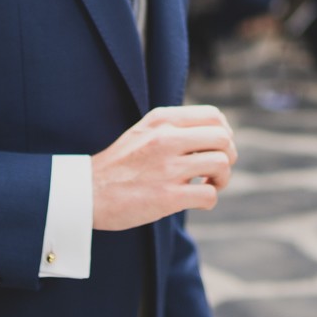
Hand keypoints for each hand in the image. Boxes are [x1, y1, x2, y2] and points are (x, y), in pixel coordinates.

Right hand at [92, 106, 236, 231]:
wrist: (87, 193)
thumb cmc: (119, 165)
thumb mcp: (144, 132)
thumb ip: (174, 128)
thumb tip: (214, 133)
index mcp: (161, 120)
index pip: (214, 116)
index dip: (225, 133)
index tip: (217, 148)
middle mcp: (166, 138)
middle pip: (223, 139)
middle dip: (229, 156)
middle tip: (216, 169)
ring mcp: (168, 167)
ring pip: (221, 164)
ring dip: (222, 179)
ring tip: (208, 184)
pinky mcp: (168, 196)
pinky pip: (209, 195)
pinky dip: (209, 199)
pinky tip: (196, 199)